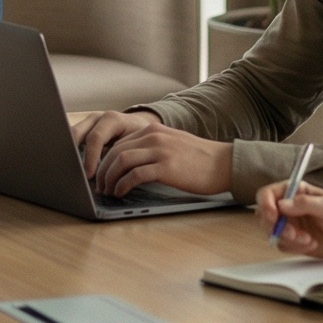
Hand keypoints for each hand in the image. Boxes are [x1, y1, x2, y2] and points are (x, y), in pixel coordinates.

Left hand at [74, 113, 230, 198]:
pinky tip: (121, 192)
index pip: (118, 143)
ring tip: (107, 191)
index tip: (99, 174)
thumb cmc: (199, 160)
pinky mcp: (166, 167)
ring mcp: (160, 150)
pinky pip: (135, 175)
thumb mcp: (171, 145)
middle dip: (102, 170)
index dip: (104, 160)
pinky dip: (123, 184)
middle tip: (98, 186)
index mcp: (153, 130)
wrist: (224, 163)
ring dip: (110, 178)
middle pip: (115, 151)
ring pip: (121, 161)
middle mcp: (154, 136)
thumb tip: (128, 164)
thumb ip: (151, 148)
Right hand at [252, 179, 322, 258]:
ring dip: (289, 239)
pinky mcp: (294, 240)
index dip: (265, 204)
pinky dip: (295, 247)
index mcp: (295, 191)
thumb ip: (303, 203)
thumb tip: (281, 205)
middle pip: (265, 215)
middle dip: (278, 227)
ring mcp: (291, 224)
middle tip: (294, 234)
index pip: (268, 194)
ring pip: (273, 232)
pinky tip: (312, 244)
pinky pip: (283, 245)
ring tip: (308, 240)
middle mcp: (289, 207)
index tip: (274, 217)